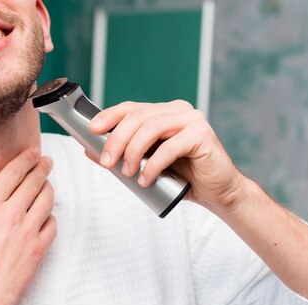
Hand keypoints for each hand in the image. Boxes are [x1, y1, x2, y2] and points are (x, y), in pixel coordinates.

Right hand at [0, 148, 55, 304]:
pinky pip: (53, 225)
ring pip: (47, 200)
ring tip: (47, 185)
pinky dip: (51, 217)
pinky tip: (46, 216)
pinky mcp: (40, 248)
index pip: (13, 172)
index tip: (33, 153)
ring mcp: (28, 231)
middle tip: (46, 162)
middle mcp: (12, 214)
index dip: (26, 159)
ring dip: (49, 188)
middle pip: (34, 181)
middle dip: (42, 167)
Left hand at [88, 100, 245, 212]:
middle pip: (137, 117)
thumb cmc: (183, 178)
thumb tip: (90, 150)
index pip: (131, 108)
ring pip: (151, 128)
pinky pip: (169, 147)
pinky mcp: (202, 134)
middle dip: (116, 140)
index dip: (109, 116)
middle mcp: (178, 110)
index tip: (91, 130)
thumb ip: (122, 155)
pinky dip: (153, 165)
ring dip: (133, 151)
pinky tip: (146, 179)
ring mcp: (192, 120)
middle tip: (107, 162)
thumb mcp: (146, 165)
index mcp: (164, 113)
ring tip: (126, 173)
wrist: (217, 192)